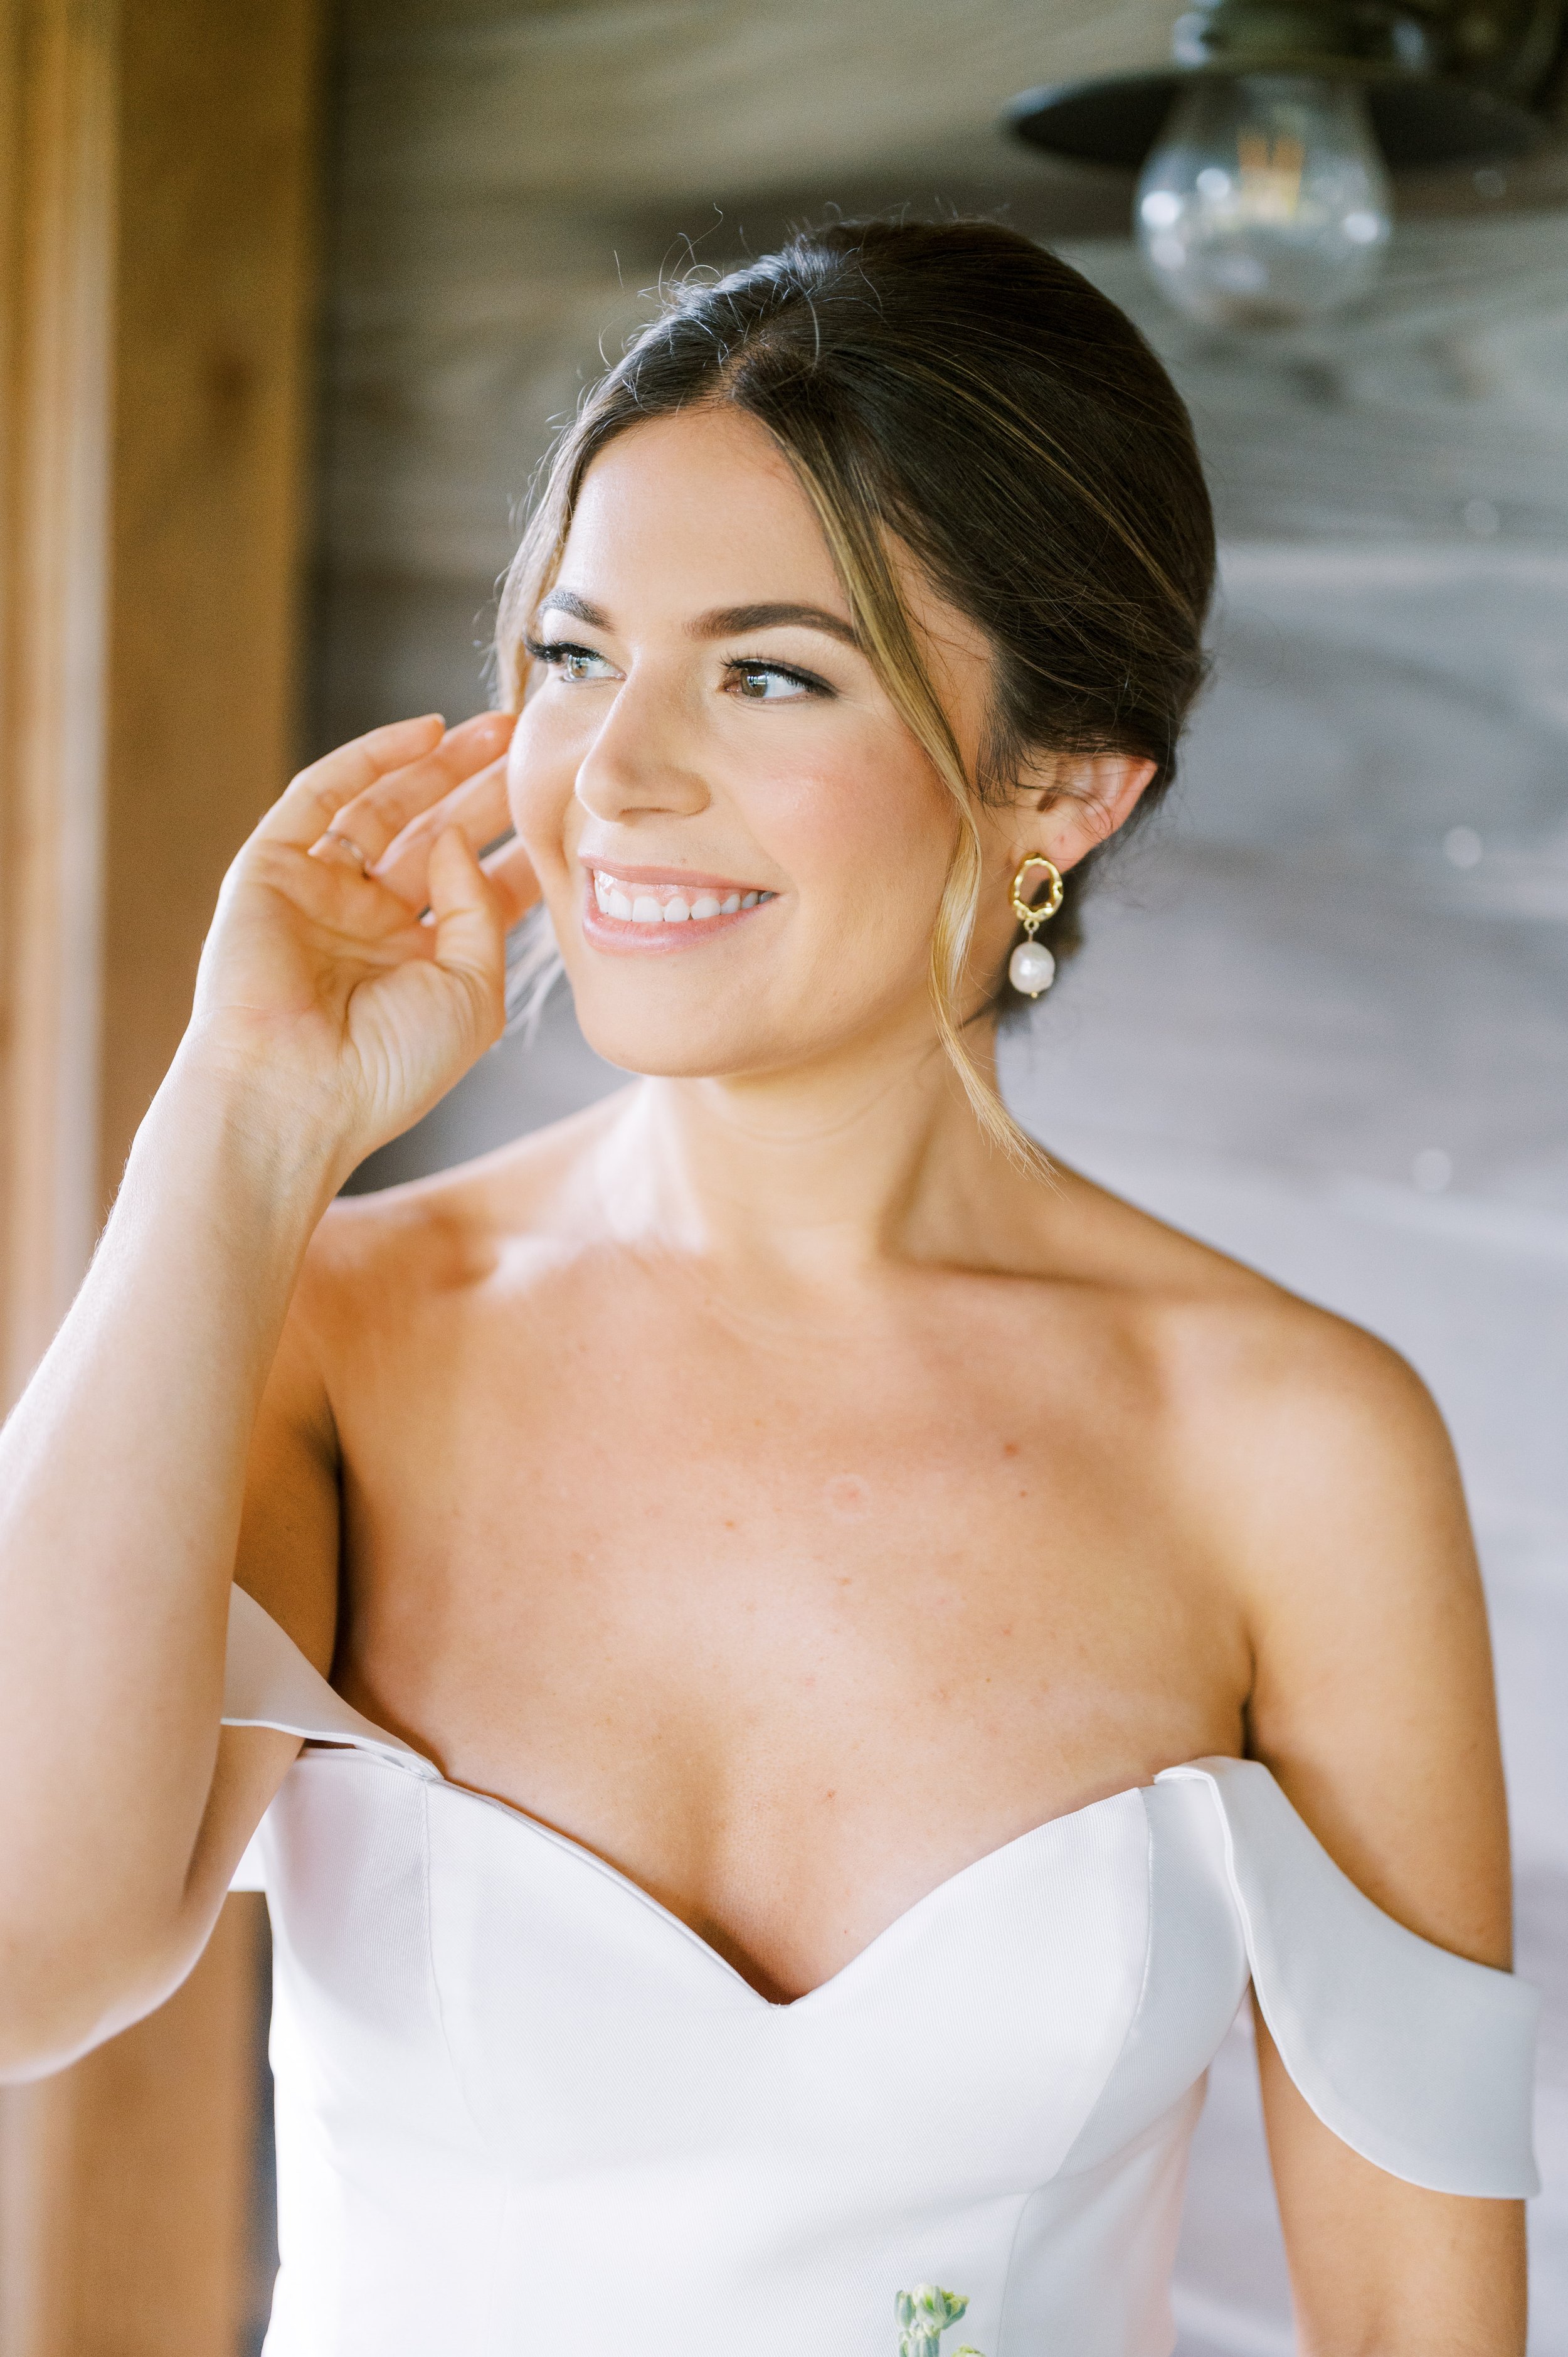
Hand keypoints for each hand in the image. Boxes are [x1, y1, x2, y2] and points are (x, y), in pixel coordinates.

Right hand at [186, 712, 539, 1173]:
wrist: (294, 1095)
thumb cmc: (390, 1066)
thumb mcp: (471, 992)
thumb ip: (480, 912)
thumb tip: (461, 841)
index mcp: (420, 964)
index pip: (479, 890)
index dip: (521, 846)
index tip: (568, 808)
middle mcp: (369, 924)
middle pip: (437, 837)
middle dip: (487, 792)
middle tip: (537, 747)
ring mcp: (319, 893)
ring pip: (387, 807)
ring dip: (441, 765)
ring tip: (500, 730)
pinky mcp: (270, 868)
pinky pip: (322, 795)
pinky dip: (371, 758)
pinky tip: (426, 730)